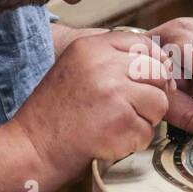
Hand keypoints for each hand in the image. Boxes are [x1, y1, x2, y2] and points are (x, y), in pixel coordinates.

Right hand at [12, 31, 173, 181]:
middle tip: (129, 109)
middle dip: (151, 94)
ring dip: (144, 120)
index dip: (154, 64)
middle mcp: (104, 64)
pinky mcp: (121, 121)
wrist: (33, 147)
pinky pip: (148, 131)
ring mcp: (114, 92)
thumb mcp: (75, 68)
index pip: (144, 44)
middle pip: (158, 72)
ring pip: (159, 102)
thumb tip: (157, 63)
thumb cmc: (54, 113)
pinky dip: (134, 142)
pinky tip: (110, 139)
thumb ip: (110, 60)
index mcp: (91, 47)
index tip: (147, 81)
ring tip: (116, 125)